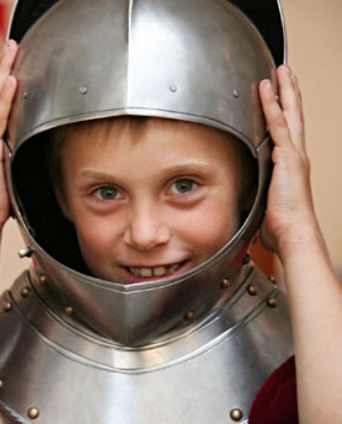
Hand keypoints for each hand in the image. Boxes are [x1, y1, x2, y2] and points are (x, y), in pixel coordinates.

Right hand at [0, 40, 18, 231]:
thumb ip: (17, 154)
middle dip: (1, 66)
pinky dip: (3, 98)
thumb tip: (34, 147)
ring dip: (2, 72)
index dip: (0, 78)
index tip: (10, 59)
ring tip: (10, 51)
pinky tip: (11, 82)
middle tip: (9, 44)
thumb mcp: (9, 170)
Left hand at [258, 65, 317, 255]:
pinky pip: (278, 125)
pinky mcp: (287, 157)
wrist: (293, 232)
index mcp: (291, 166)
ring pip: (289, 114)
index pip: (289, 132)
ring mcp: (294, 155)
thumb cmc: (280, 226)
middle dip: (290, 93)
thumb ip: (258, 195)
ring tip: (279, 71)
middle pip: (294, 116)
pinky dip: (272, 106)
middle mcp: (296, 156)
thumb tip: (245, 200)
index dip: (285, 112)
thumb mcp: (265, 205)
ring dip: (283, 91)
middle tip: (285, 72)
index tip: (282, 95)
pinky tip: (267, 89)